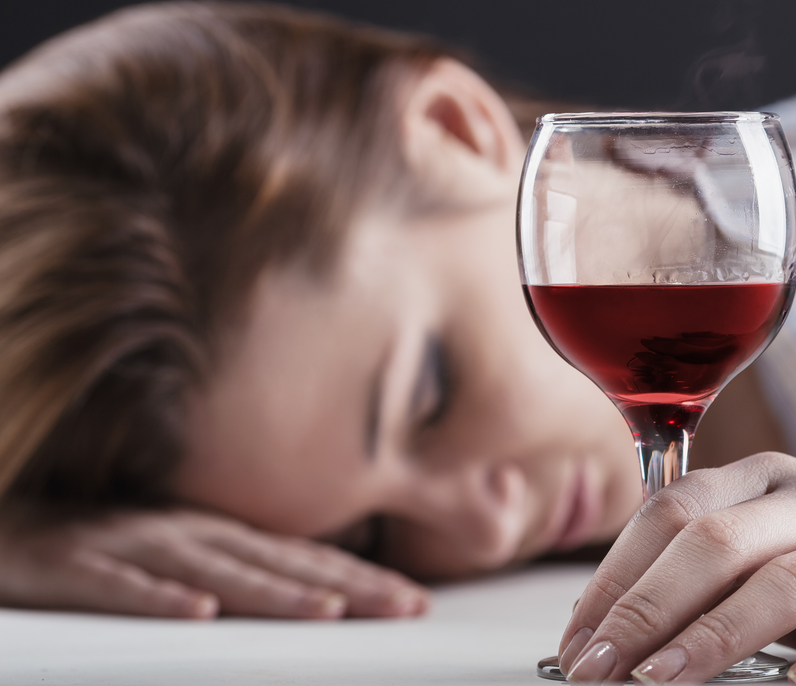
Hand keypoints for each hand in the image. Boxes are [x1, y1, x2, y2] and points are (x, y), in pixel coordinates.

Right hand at [0, 507, 428, 619]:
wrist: (4, 523)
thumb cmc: (95, 542)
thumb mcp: (175, 553)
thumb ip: (234, 568)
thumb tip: (305, 589)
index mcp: (212, 533)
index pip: (300, 558)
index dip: (359, 579)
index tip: (415, 601)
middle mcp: (184, 532)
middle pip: (276, 563)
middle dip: (347, 588)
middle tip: (407, 607)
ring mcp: (131, 544)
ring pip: (213, 571)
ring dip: (274, 592)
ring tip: (330, 613)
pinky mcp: (72, 565)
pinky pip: (118, 584)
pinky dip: (158, 598)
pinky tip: (196, 613)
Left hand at [557, 452, 795, 684]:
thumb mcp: (784, 538)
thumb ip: (716, 564)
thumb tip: (621, 618)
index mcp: (769, 478)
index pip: (673, 510)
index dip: (617, 572)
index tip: (580, 633)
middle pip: (717, 542)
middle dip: (646, 608)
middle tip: (600, 666)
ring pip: (789, 580)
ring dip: (717, 634)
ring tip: (665, 679)